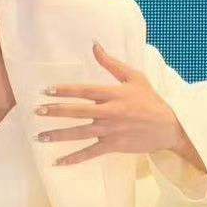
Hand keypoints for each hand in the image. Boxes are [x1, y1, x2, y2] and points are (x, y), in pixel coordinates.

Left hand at [34, 41, 191, 166]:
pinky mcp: (113, 145)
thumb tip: (94, 44)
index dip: (64, 90)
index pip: (84, 91)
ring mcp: (111, 130)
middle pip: (78, 111)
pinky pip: (90, 153)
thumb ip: (111, 63)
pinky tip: (57, 162)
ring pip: (80, 133)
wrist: (169, 127)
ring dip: (58, 135)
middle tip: (37, 111)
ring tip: (39, 137)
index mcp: (113, 94)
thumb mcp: (134, 77)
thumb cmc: (150, 100)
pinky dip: (74, 158)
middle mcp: (110, 112)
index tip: (46, 91)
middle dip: (56, 111)